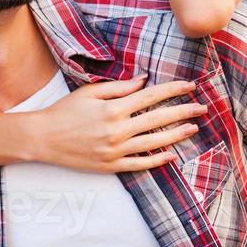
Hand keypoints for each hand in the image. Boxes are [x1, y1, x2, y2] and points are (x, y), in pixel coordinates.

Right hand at [38, 75, 206, 172]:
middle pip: (158, 119)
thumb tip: (144, 81)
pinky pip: (140, 163)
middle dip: (183, 111)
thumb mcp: (89, 93)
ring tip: (193, 128)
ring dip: (176, 134)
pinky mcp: (111, 165)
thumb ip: (118, 88)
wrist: (43, 138)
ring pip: (154, 142)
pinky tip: (171, 153)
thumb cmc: (64, 111)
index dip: (172, 90)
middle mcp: (117, 130)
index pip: (150, 97)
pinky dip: (157, 159)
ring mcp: (115, 150)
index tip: (190, 86)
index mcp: (113, 109)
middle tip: (202, 107)